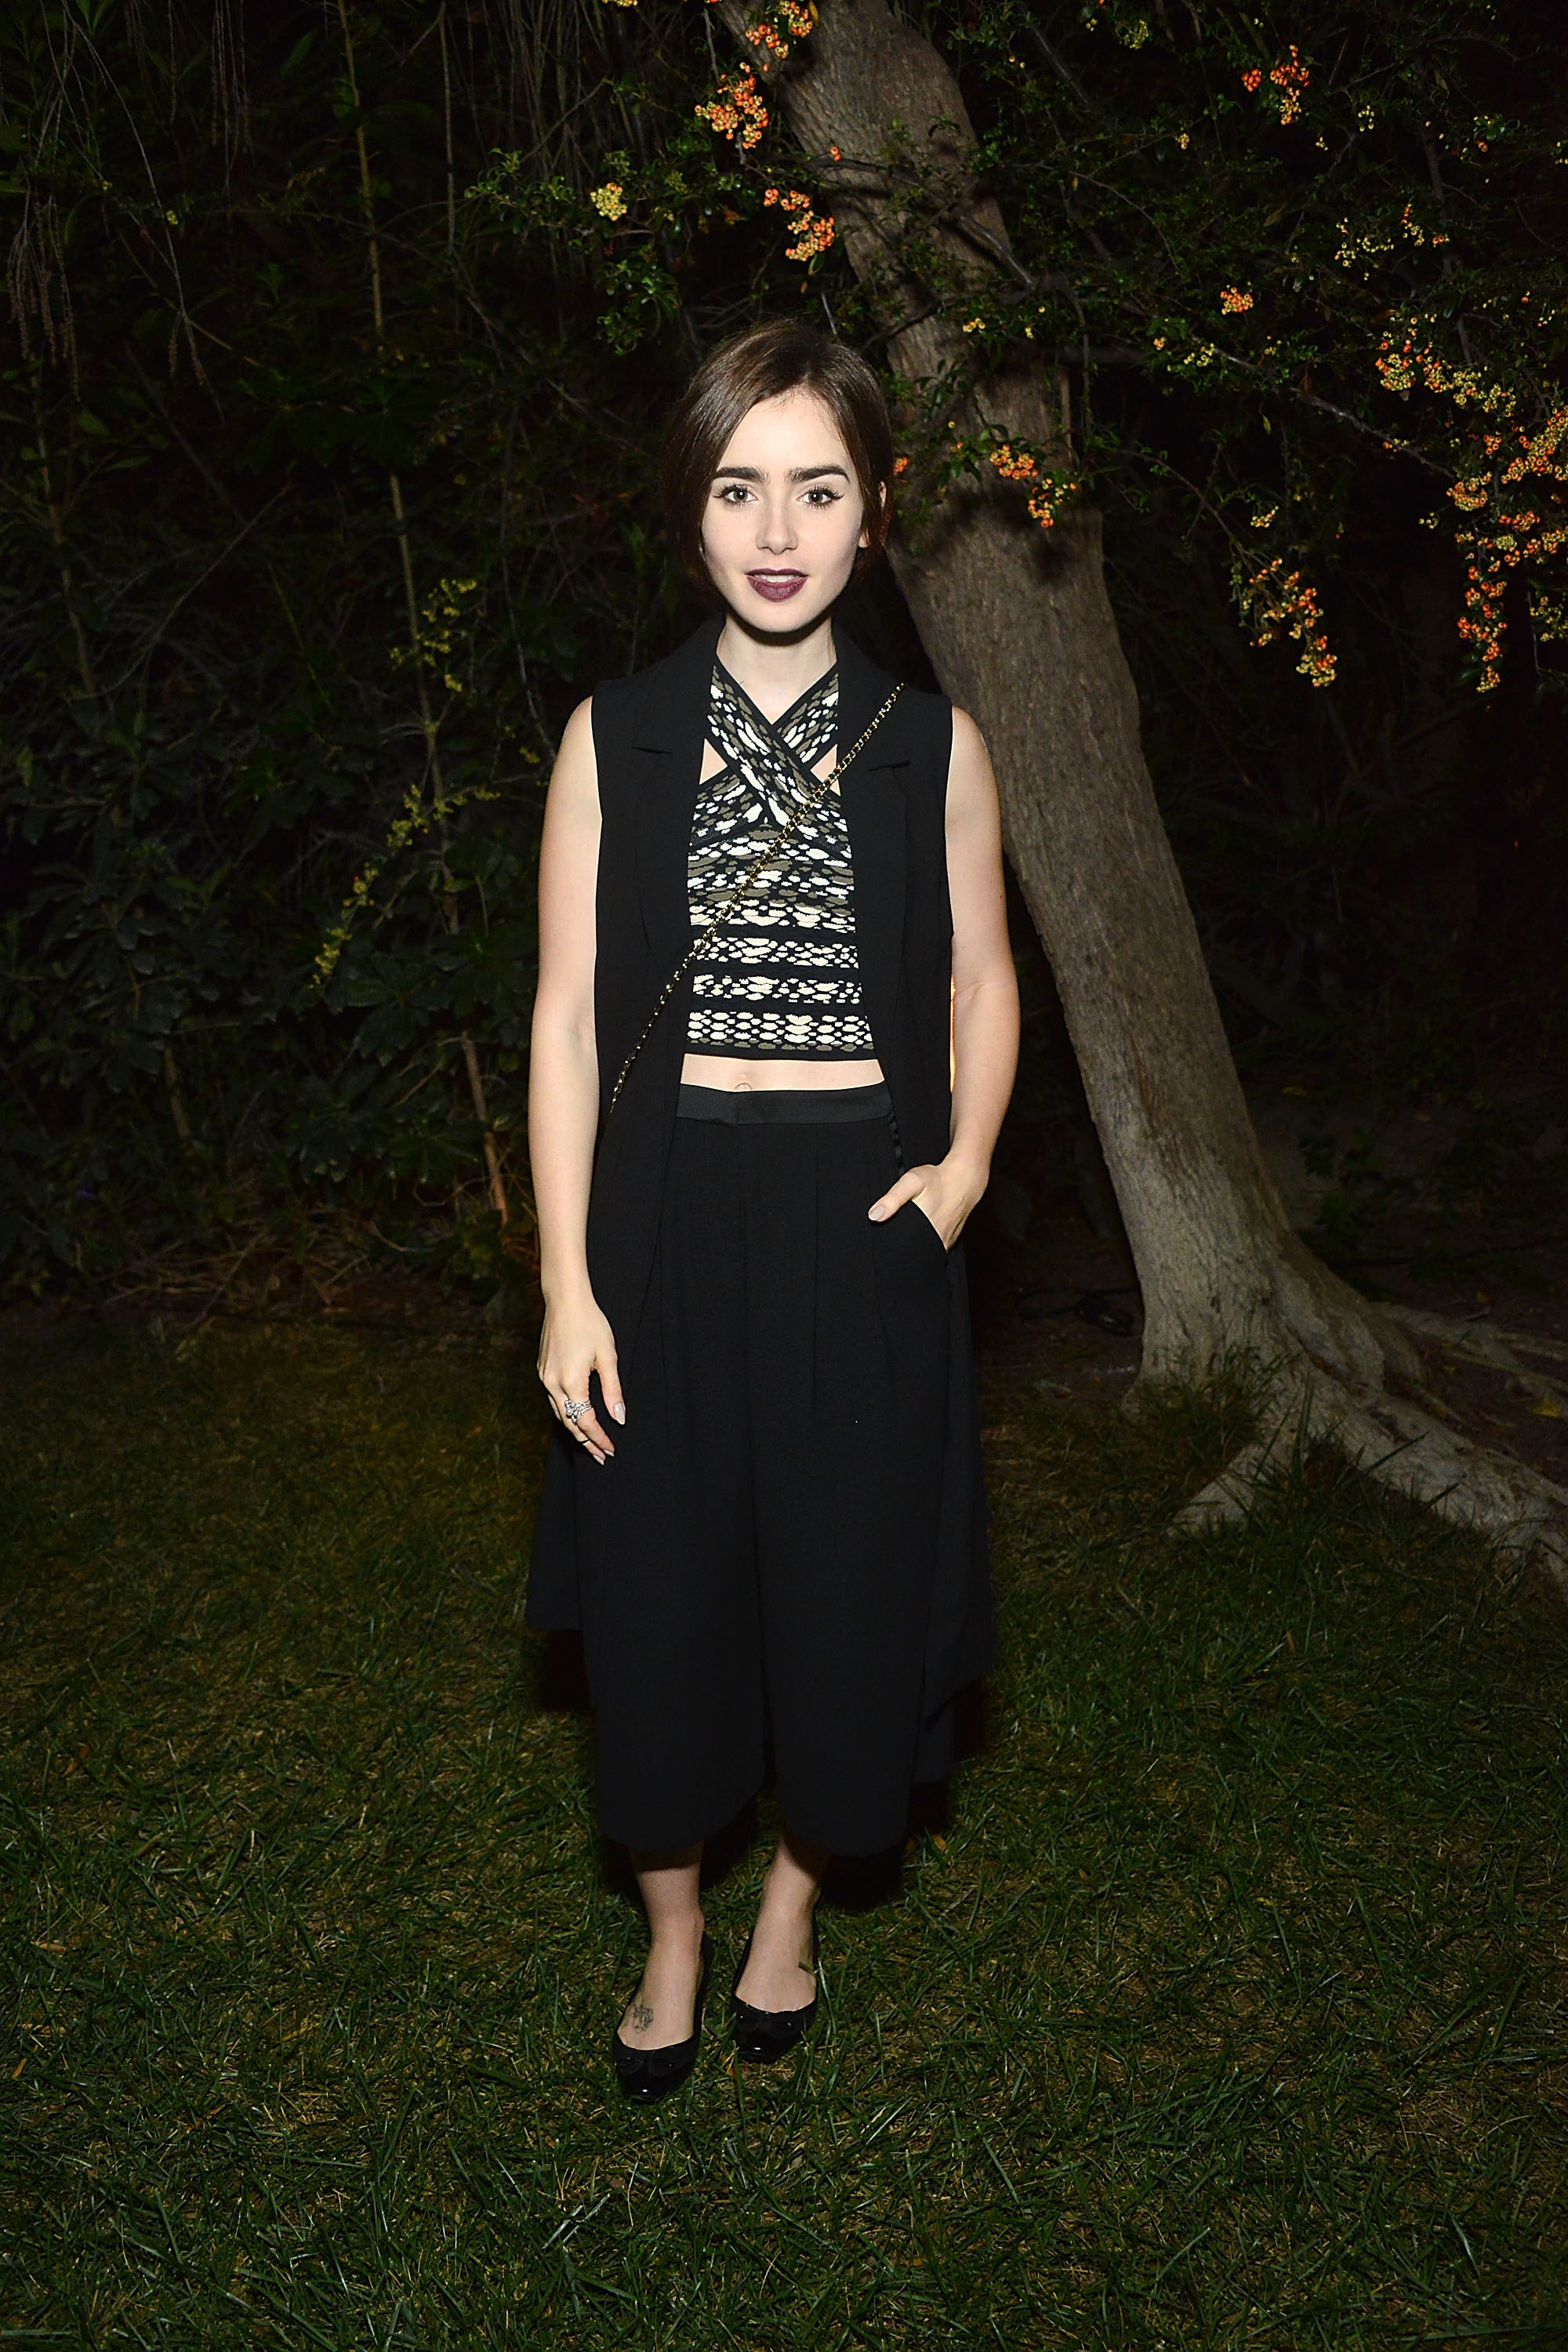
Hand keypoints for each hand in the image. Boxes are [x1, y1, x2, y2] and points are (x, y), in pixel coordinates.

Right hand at [537, 1290, 622, 1463]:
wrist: (564, 1300)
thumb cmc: (590, 1324)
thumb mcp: (608, 1357)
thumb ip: (613, 1390)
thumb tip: (619, 1418)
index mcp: (570, 1383)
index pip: (586, 1421)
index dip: (600, 1438)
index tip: (612, 1450)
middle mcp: (552, 1384)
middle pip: (569, 1423)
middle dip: (586, 1442)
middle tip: (602, 1456)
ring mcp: (544, 1378)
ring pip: (559, 1414)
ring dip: (575, 1430)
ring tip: (590, 1443)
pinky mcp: (542, 1370)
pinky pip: (553, 1401)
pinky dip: (566, 1413)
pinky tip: (576, 1416)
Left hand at [867, 1154, 987, 1251]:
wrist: (964, 1179)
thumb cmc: (938, 1179)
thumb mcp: (911, 1182)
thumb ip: (892, 1199)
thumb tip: (874, 1215)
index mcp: (923, 1230)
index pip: (901, 1251)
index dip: (890, 1249)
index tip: (883, 1244)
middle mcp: (935, 1240)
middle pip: (911, 1253)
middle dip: (900, 1248)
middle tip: (895, 1233)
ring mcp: (944, 1243)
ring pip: (923, 1252)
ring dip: (913, 1247)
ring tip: (907, 1233)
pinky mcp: (949, 1242)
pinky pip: (933, 1248)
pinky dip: (924, 1244)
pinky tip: (920, 1232)